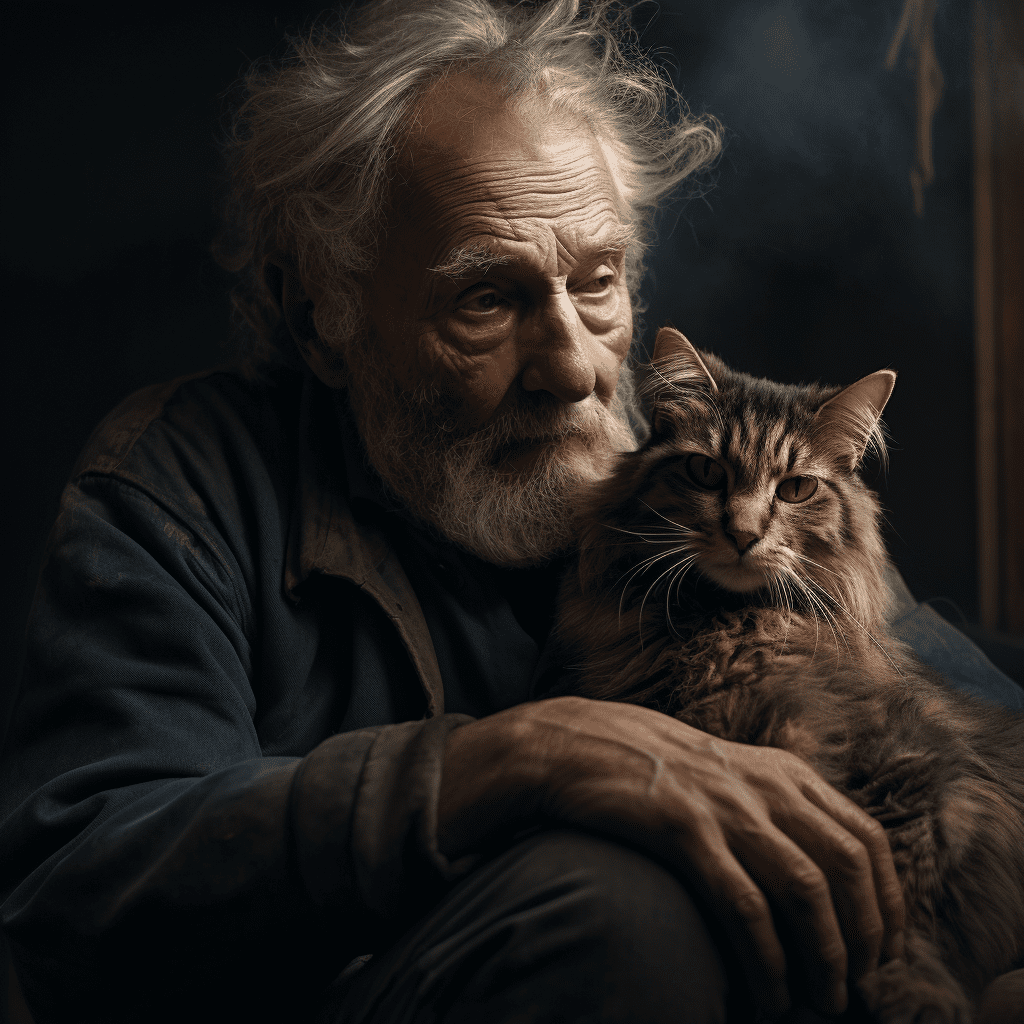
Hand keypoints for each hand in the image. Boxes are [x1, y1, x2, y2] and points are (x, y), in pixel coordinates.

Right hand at [438, 696, 904, 1018]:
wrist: (579, 744)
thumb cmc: (655, 769)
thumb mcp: (728, 770)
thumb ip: (776, 802)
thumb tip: (822, 863)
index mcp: (784, 771)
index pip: (866, 838)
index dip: (887, 901)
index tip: (884, 951)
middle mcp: (764, 785)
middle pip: (847, 867)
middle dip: (864, 937)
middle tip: (857, 986)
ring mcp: (724, 805)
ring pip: (805, 889)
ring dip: (823, 955)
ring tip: (821, 1000)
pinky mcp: (684, 829)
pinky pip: (742, 904)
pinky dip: (765, 956)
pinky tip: (766, 990)